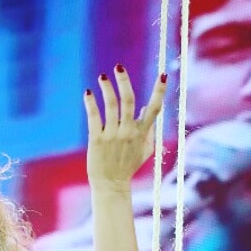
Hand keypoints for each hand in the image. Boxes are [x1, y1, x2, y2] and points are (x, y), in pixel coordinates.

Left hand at [84, 65, 166, 190]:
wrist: (111, 185)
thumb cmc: (128, 167)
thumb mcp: (146, 150)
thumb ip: (150, 130)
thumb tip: (147, 108)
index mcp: (142, 133)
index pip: (154, 108)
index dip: (160, 91)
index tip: (163, 74)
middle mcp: (128, 132)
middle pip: (129, 101)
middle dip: (124, 81)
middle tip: (118, 66)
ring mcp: (112, 135)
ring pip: (111, 106)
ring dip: (107, 88)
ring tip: (102, 76)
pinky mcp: (97, 140)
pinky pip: (94, 117)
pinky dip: (91, 103)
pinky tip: (87, 93)